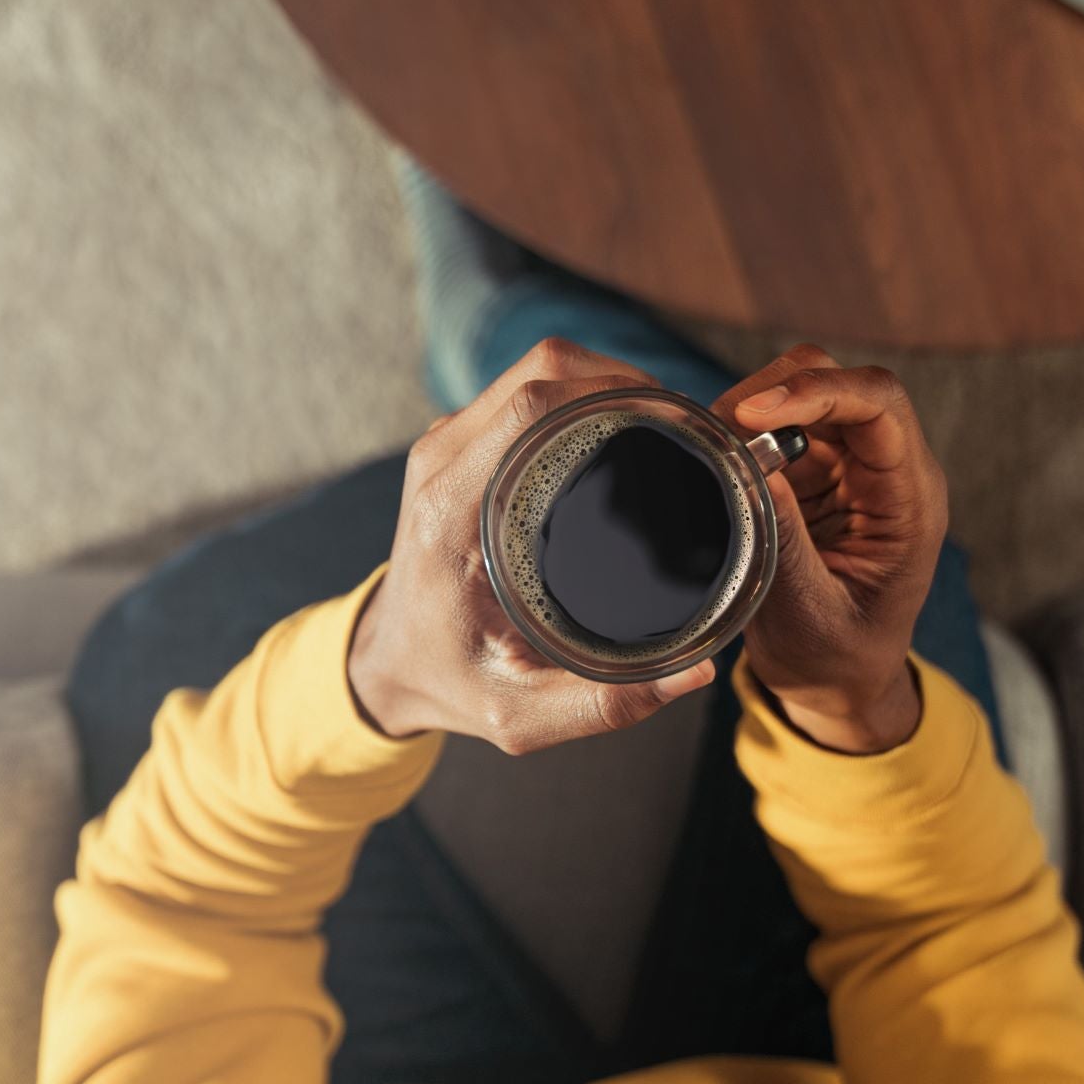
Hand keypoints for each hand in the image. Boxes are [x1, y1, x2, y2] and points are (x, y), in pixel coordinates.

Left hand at [347, 339, 718, 753]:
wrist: (388, 664)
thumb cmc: (451, 683)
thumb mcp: (521, 715)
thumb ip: (606, 704)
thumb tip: (695, 674)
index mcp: (453, 513)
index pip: (533, 407)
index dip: (613, 392)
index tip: (677, 422)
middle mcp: (442, 465)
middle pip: (540, 369)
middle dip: (622, 376)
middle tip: (685, 420)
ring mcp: (445, 446)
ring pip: (534, 368)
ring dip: (602, 378)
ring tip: (664, 418)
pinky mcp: (457, 445)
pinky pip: (524, 389)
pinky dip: (578, 391)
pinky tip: (623, 424)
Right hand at [714, 346, 948, 753]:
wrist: (837, 683)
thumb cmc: (837, 660)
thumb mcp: (810, 612)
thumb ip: (787, 541)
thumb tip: (754, 466)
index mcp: (909, 500)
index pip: (880, 404)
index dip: (818, 390)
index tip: (752, 416)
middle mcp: (885, 469)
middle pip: (838, 379)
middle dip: (774, 393)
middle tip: (718, 436)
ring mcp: (848, 466)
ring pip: (802, 391)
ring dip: (751, 409)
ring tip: (712, 454)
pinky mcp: (813, 472)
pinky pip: (775, 424)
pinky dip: (739, 431)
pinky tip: (715, 462)